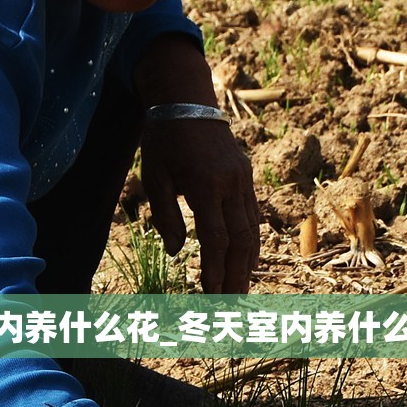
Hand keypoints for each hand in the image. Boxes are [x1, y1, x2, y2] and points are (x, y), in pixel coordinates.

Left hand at [139, 118, 260, 292]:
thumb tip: (179, 252)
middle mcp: (231, 184)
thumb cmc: (163, 139)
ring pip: (253, 230)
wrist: (187, 101)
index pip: (215, 238)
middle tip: (231, 305)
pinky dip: (252, 242)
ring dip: (247, 264)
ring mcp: (243, 180)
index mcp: (205, 184)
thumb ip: (165, 216)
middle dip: (236, 275)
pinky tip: (247, 261)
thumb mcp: (153, 176)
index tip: (210, 294)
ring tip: (241, 291)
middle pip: (241, 240)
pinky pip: (253, 216)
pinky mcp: (246, 177)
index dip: (215, 270)